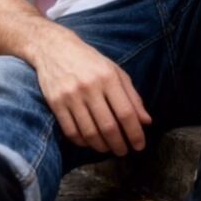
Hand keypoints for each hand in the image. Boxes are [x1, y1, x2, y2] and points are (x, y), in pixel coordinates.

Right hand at [34, 34, 151, 155]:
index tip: (139, 146)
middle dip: (119, 145)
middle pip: (108, 126)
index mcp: (108, 77)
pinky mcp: (55, 103)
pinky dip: (82, 142)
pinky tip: (89, 142)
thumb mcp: (115, 72)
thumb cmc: (90, 61)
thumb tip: (146, 122)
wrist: (54, 48)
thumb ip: (132, 96)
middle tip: (124, 151)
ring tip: (108, 148)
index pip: (126, 113)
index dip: (135, 133)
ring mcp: (71, 96)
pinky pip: (71, 131)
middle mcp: (89, 87)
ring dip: (101, 147)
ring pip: (89, 133)